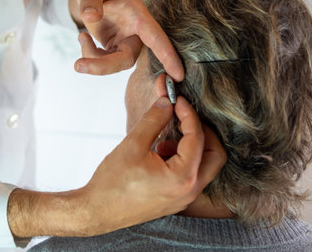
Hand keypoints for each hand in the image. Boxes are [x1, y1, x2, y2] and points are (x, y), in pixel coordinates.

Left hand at [69, 0, 183, 79]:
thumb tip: (89, 16)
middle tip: (77, 66)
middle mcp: (135, 32)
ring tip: (81, 37)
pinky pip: (103, 61)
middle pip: (127, 59)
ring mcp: (125, 42)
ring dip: (93, 60)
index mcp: (138, 16)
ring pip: (114, 64)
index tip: (179, 74)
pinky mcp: (114, 48)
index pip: (156, 37)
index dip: (167, 56)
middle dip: (103, 66)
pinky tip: (83, 37)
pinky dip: (89, 55)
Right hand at [74, 95, 226, 234]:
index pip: (197, 137)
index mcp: (182, 177)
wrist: (97, 211)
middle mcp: (189, 190)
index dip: (188, 113)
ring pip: (205, 165)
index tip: (177, 100)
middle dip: (203, 131)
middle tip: (184, 117)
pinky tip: (159, 152)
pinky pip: (191, 175)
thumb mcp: (133, 145)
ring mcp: (184, 197)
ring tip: (165, 139)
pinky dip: (184, 158)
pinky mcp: (176, 199)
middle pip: (215, 154)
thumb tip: (166, 102)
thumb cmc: (112, 183)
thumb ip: (154, 120)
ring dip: (193, 145)